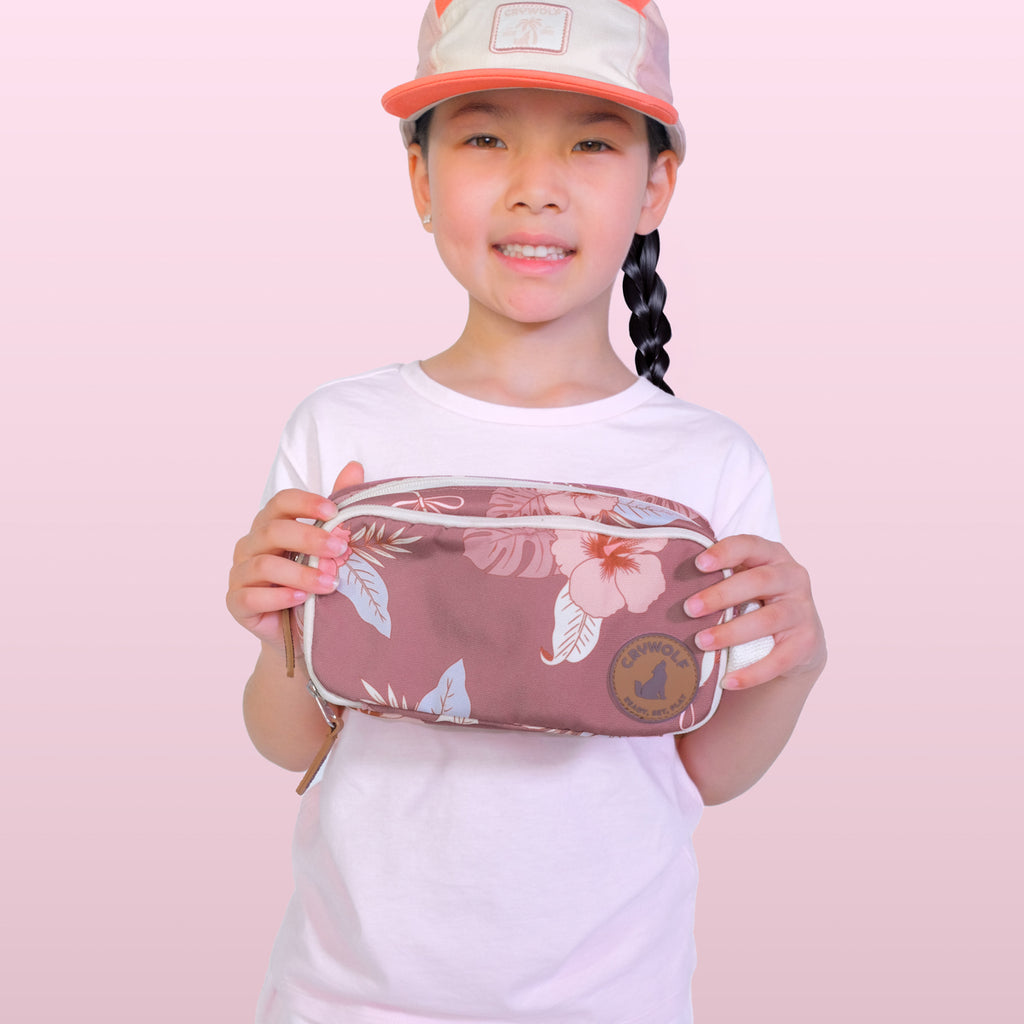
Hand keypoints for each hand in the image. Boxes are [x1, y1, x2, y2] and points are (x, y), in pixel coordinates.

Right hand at [226, 461, 364, 648]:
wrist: (303, 633)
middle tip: (341, 550)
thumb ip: (337, 511)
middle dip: (310, 538)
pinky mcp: (235, 603)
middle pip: (273, 530)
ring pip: (264, 565)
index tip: (335, 511)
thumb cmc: (315, 583)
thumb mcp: (329, 548)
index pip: (281, 502)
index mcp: (271, 525)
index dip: (306, 502)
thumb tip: (355, 466)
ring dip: (301, 573)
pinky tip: (301, 600)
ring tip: (331, 583)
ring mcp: (239, 574)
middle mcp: (250, 545)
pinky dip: (278, 597)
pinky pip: (250, 597)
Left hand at [682, 535, 825, 690]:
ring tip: (701, 642)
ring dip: (731, 632)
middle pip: (759, 581)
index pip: (750, 545)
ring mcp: (802, 610)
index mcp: (772, 554)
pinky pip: (779, 660)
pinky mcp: (807, 642)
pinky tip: (727, 681)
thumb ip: (718, 574)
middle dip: (721, 595)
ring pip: (768, 620)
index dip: (726, 552)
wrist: (799, 635)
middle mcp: (793, 577)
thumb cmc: (756, 599)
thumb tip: (667, 585)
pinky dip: (752, 673)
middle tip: (689, 609)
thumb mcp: (743, 579)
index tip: (698, 564)